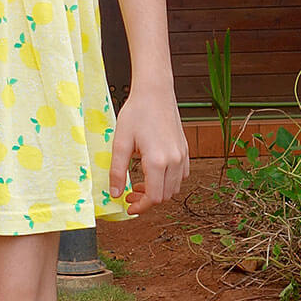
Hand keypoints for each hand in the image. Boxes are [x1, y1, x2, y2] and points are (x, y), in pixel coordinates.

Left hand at [109, 85, 189, 214]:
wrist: (155, 93)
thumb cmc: (136, 113)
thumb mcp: (120, 143)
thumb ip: (117, 171)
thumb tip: (115, 194)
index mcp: (158, 161)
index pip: (154, 197)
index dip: (141, 207)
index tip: (129, 207)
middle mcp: (174, 161)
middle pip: (165, 196)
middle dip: (147, 200)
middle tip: (130, 194)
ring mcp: (182, 156)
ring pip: (175, 187)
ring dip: (158, 191)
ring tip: (140, 184)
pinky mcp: (185, 150)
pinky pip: (181, 175)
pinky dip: (168, 181)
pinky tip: (153, 173)